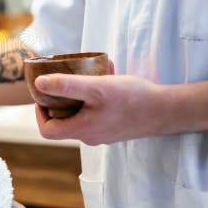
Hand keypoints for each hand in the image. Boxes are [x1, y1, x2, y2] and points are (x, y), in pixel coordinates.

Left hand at [34, 72, 166, 144]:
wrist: (168, 110)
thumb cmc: (132, 99)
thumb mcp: (95, 87)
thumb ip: (66, 85)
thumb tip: (39, 84)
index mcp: (81, 130)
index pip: (48, 130)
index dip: (40, 113)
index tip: (44, 93)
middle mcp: (90, 136)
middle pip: (64, 120)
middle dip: (62, 96)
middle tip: (66, 76)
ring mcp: (104, 133)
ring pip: (82, 112)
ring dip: (82, 91)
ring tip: (90, 70)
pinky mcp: (116, 127)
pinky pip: (98, 111)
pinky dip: (97, 94)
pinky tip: (108, 73)